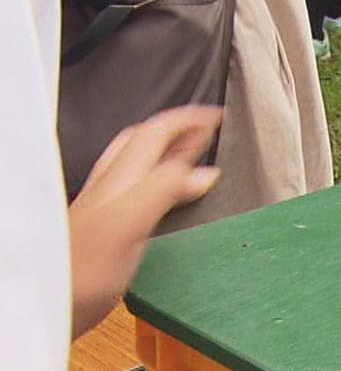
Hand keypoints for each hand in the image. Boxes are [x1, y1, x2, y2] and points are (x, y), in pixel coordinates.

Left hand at [69, 106, 222, 336]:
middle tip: (204, 130)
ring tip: (187, 153)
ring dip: (164, 150)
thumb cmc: (79, 273)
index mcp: (120, 178)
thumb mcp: (130, 223)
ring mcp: (101, 206)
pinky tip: (160, 197)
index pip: (157, 131)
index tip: (217, 117)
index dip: (189, 120)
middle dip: (176, 128)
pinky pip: (133, 187)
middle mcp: (108, 187)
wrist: (40, 307)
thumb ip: (165, 189)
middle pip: (143, 140)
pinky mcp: (100, 228)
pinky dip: (155, 178)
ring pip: (135, 162)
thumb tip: (203, 172)